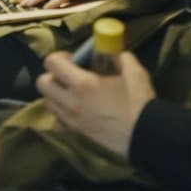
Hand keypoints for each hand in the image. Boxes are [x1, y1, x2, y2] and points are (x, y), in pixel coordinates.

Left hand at [37, 48, 155, 158]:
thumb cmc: (140, 103)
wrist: (148, 137)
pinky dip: (60, 114)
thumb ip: (121, 58)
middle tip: (68, 76)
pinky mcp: (76, 135)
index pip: (51, 63)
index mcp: (82, 84)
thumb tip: (114, 53)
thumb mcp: (135, 73)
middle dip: (52, 75)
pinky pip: (57, 122)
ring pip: (47, 103)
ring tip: (72, 93)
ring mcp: (72, 121)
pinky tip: (75, 111)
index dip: (59, 57)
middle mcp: (71, 102)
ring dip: (55, 94)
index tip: (72, 59)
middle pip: (42, 83)